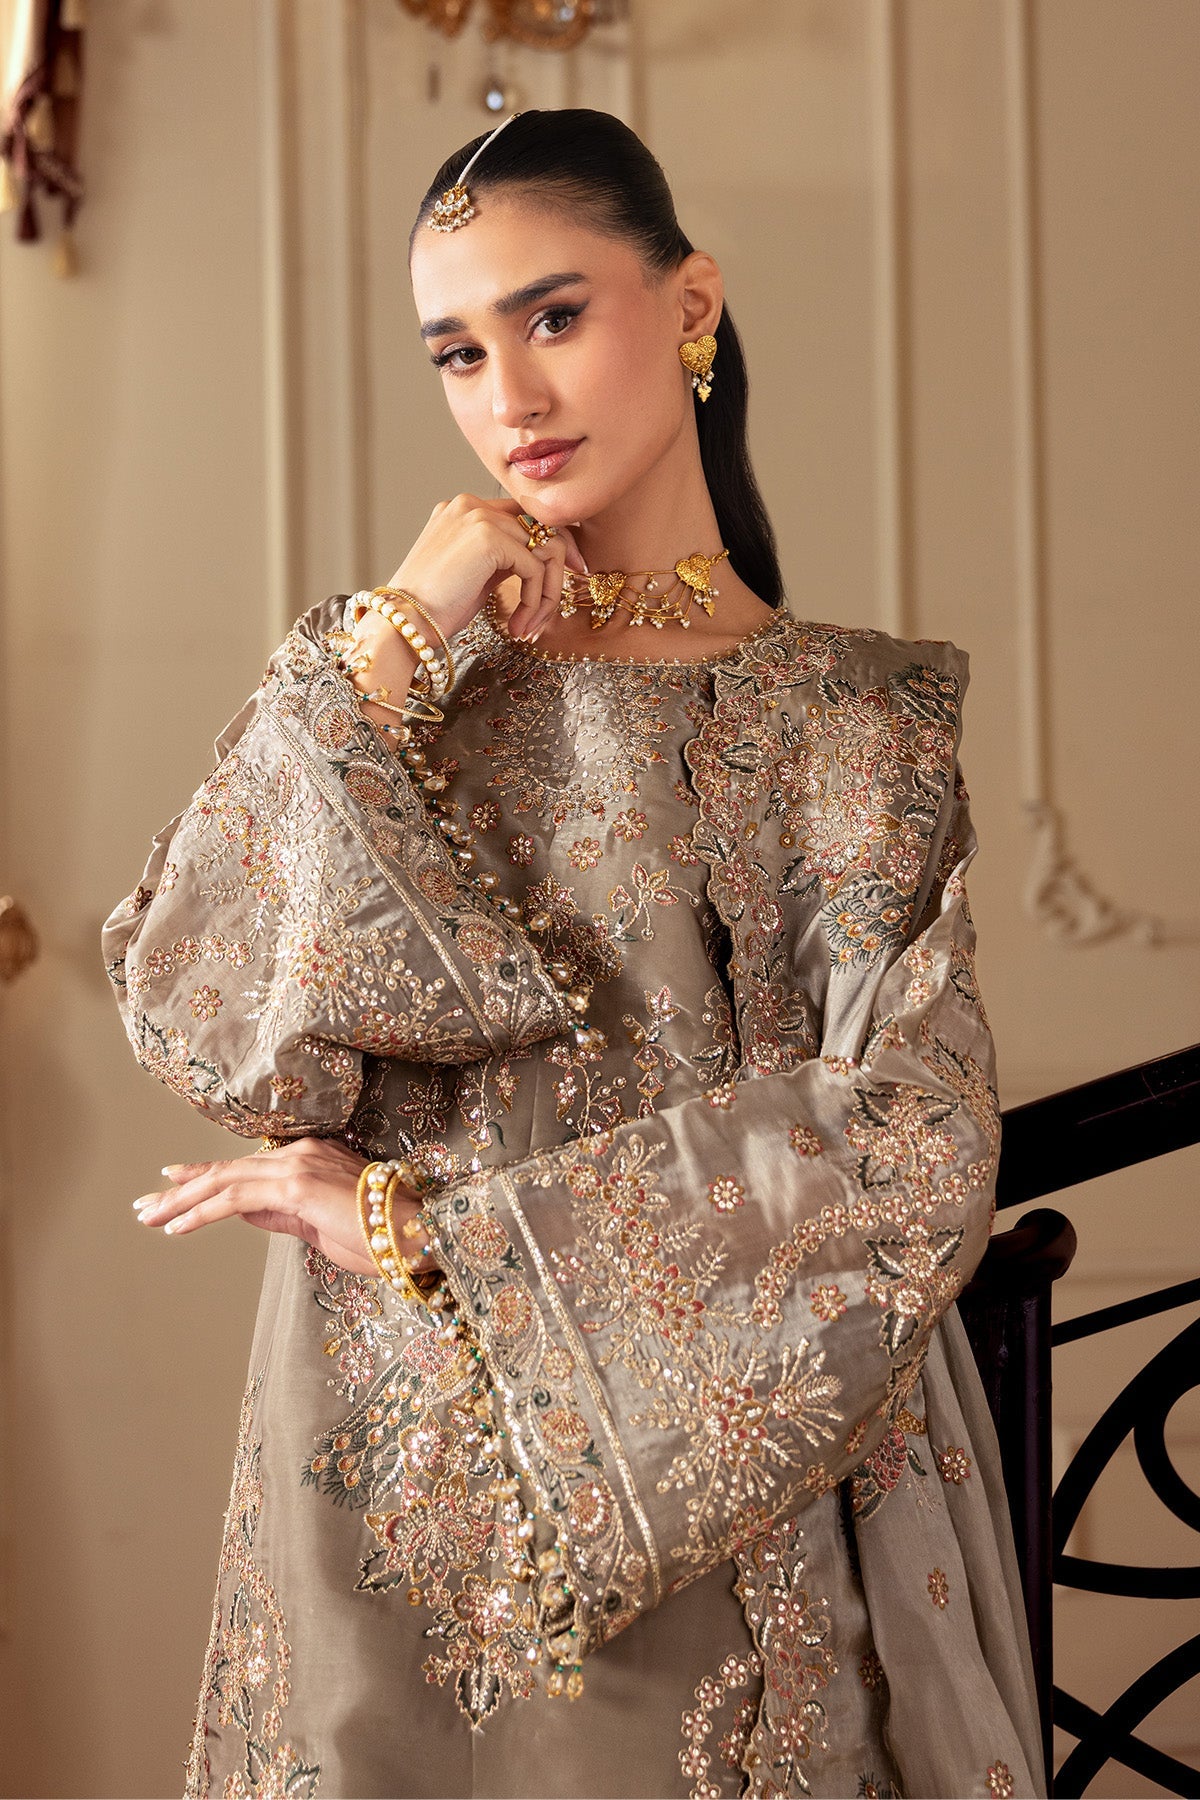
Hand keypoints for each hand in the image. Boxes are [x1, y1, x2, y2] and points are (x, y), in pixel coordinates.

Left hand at [133, 1137, 432, 1277]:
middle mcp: (299, 1154)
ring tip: (150, 1218)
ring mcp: (295, 1167)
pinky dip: (201, 1212)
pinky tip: (177, 1225)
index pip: (245, 1166)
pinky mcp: (294, 1187)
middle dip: (182, 1188)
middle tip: (146, 1205)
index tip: (172, 1181)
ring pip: (224, 1181)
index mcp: (309, 1157)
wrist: (417, 1232)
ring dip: (181, 1201)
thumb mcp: (321, 1224)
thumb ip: (283, 1214)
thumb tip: (247, 1212)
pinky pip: (234, 1199)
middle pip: (227, 1170)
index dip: (206, 1173)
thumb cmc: (381, 1235)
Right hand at [384, 493, 586, 643]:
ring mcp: (480, 517)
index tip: (571, 572)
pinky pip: (535, 568)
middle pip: (542, 527)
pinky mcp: (488, 537)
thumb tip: (546, 559)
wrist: (405, 621)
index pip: (526, 515)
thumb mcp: (476, 572)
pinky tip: (518, 627)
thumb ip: (506, 556)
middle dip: (559, 570)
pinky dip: (535, 601)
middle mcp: (472, 504)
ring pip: (545, 549)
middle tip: (556, 606)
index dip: (554, 543)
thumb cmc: (436, 606)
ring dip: (546, 595)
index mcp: (466, 508)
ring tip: (530, 627)